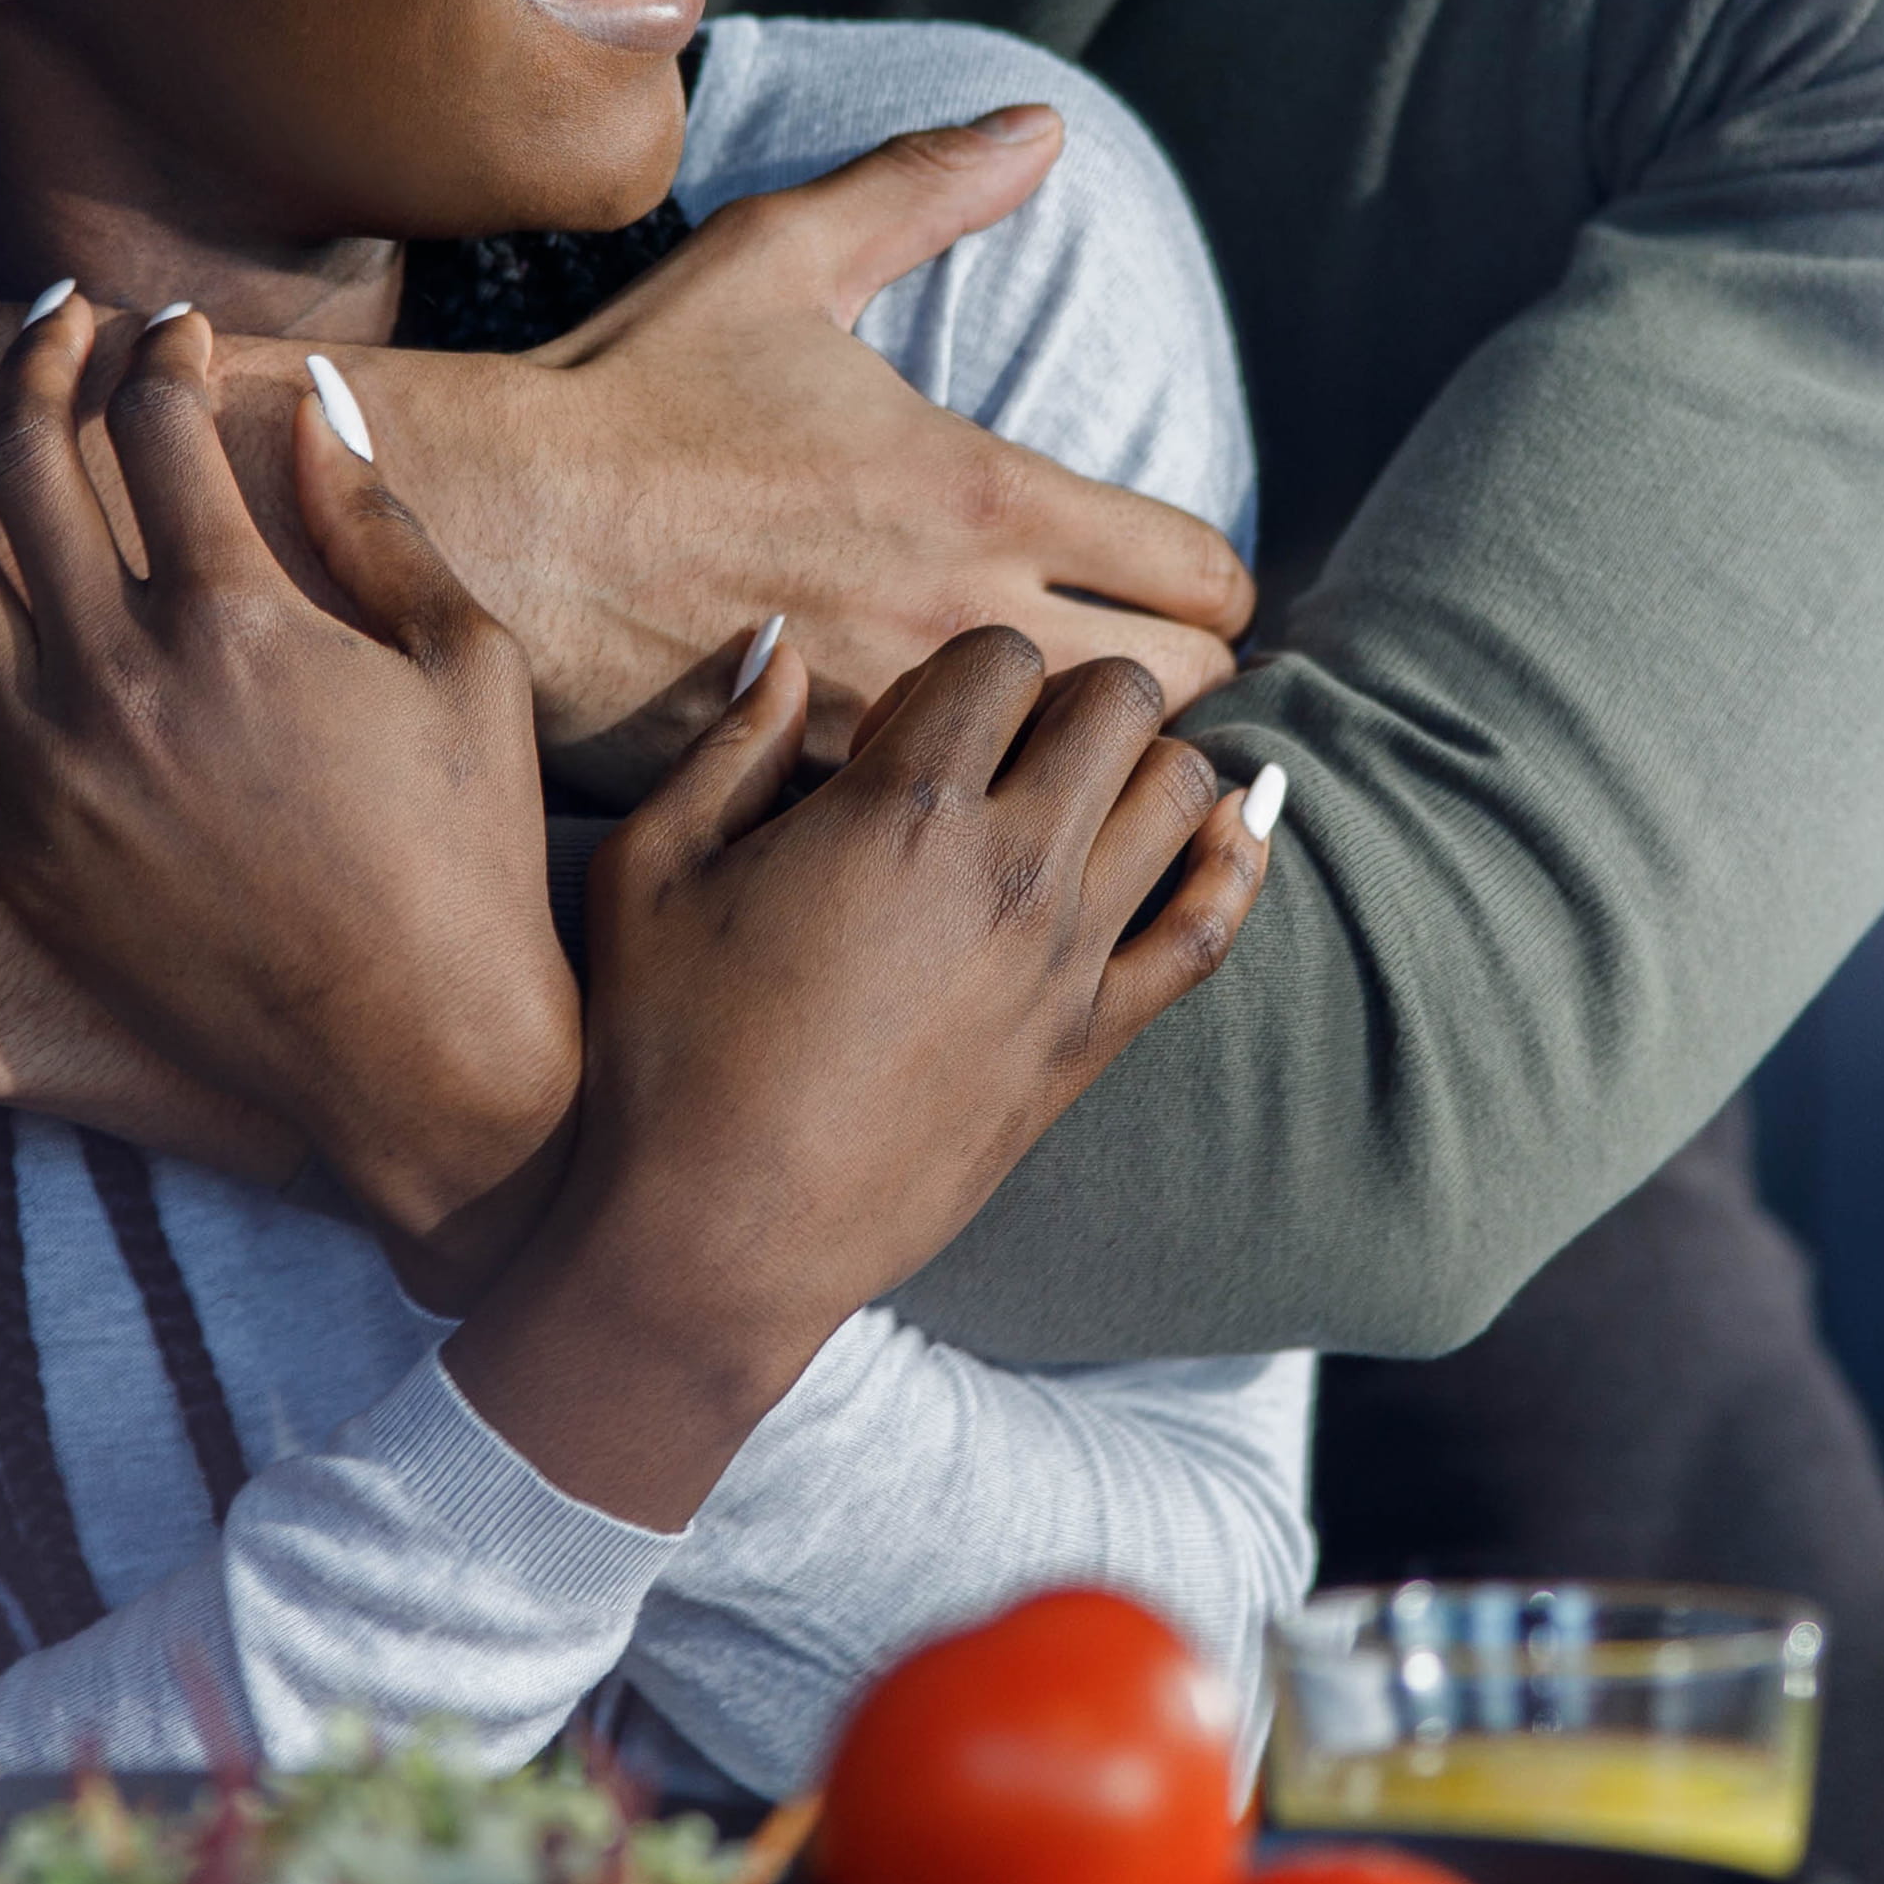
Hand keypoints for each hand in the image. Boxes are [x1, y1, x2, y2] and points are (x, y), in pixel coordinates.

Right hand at [0, 112, 1259, 798]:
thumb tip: (1039, 127)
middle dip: (1174, 684)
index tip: (1184, 582)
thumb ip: (926, 190)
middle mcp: (962, 624)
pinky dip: (972, 827)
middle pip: (1176, 702)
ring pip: (1077, 792)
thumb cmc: (633, 395)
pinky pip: (950, 838)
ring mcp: (891, 728)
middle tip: (1128, 664)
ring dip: (1082, 767)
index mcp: (985, 496)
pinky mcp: (816, 797)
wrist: (488, 529)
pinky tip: (949, 805)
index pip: (1205, 578)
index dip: (1215, 582)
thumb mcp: (783, 259)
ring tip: (1050, 741)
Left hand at [0, 296, 575, 1245]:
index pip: (154, 421)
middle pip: (25, 461)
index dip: (160, 349)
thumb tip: (313, 399)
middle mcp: (118, 679)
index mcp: (241, 620)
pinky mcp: (8, 845)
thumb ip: (376, 524)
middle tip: (48, 317)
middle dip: (34, 358)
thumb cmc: (470, 860)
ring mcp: (44, 766)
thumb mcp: (466, 668)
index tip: (174, 329)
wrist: (411, 1059)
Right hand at [437, 621, 1281, 1524]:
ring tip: (1082, 788)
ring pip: (1182, 792)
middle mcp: (1009, 870)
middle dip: (1069, 692)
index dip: (961, 667)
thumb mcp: (651, 870)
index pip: (1001, 656)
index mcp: (901, 811)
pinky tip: (1226, 832)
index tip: (914, 723)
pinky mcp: (1091, 1042)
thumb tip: (782, 646)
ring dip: (1144, 763)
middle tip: (1006, 745)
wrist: (720, 1236)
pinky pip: (1209, 929)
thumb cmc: (664, 1051)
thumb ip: (727, 743)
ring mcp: (1066, 960)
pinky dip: (1232, 864)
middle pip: (1119, 701)